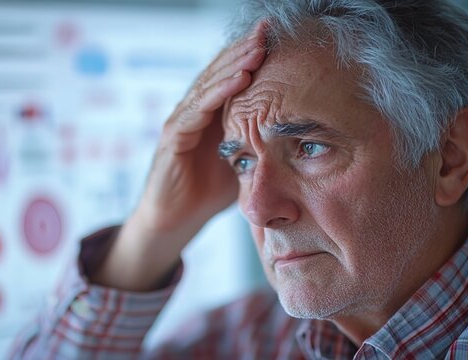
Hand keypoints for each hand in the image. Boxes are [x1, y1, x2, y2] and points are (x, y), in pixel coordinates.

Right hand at [92, 23, 266, 290]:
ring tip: (258, 47)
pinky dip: (219, 93)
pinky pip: (198, 110)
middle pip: (219, 72)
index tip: (274, 37)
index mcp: (210, 115)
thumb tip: (294, 133)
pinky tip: (239, 79)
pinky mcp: (173, 137)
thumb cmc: (208, 192)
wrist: (175, 221)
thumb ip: (257, 141)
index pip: (229, 77)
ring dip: (234, 64)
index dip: (249, 55)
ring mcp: (181, 121)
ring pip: (209, 85)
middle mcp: (193, 111)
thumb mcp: (241, 162)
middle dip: (244, 50)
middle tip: (267, 29)